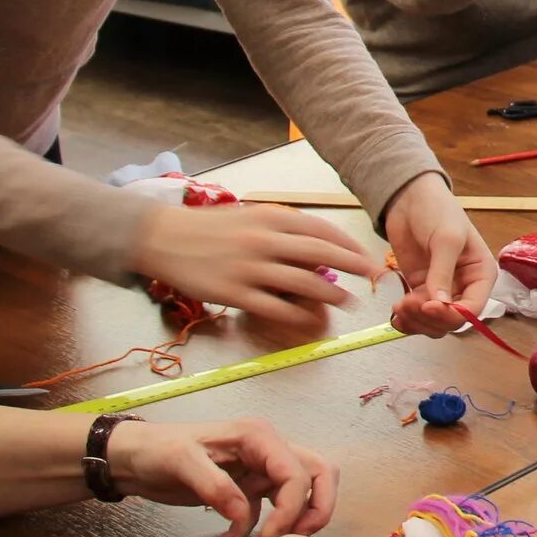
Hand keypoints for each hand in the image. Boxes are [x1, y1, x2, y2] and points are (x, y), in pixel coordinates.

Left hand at [109, 417, 337, 536]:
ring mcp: (261, 468)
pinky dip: (263, 529)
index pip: (298, 473)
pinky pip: (272, 510)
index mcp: (259, 437)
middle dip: (316, 509)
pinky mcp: (249, 488)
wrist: (134, 458)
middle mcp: (268, 449)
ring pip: (303, 491)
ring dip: (295, 520)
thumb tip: (244, 518)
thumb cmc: (157, 450)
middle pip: (319, 474)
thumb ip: (215, 487)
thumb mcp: (182, 463)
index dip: (291, 509)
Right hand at [129, 203, 372, 326]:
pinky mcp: (234, 294)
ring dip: (331, 295)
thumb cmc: (209, 227)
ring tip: (348, 302)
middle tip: (373, 278)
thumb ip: (281, 230)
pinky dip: (299, 315)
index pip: (321, 230)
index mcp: (270, 217)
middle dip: (352, 267)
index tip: (367, 257)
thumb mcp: (249, 216)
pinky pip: (276, 307)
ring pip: (303, 283)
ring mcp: (249, 268)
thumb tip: (316, 248)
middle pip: (320, 255)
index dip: (349, 246)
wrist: (163, 238)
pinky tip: (313, 320)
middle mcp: (264, 240)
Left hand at [380, 172, 495, 334]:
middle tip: (409, 304)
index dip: (451, 314)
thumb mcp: (446, 239)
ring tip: (400, 306)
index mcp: (481, 274)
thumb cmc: (437, 210)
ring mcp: (441, 290)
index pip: (473, 308)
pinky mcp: (421, 289)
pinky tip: (396, 316)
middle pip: (452, 321)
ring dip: (417, 321)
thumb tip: (439, 303)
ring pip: (434, 323)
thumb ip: (443, 272)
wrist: (409, 198)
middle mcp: (464, 286)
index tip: (429, 306)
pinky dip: (407, 320)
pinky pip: (418, 315)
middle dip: (430, 318)